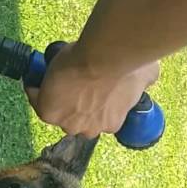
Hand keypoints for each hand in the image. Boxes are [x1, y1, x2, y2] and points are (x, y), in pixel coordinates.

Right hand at [25, 42, 159, 137]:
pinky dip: (35, 88)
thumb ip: (146, 79)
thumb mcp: (145, 75)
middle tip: (73, 79)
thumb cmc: (128, 65)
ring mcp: (68, 123)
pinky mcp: (49, 112)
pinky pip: (37, 99)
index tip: (89, 86)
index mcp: (111, 123)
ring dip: (56, 97)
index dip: (93, 101)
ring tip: (54, 75)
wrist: (105, 57)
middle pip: (76, 119)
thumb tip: (151, 75)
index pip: (97, 117)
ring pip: (57, 111)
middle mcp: (89, 129)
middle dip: (74, 102)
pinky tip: (36, 76)